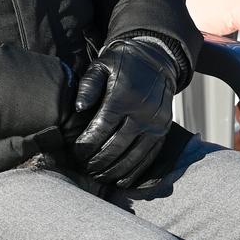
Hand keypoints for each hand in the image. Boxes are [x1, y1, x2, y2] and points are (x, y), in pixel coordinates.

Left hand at [69, 38, 181, 186]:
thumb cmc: (121, 63)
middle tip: (83, 169)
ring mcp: (155, 123)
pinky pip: (149, 157)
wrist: (155, 58)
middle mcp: (142, 112)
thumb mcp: (101, 65)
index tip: (75, 154)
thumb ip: (88, 86)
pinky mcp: (163, 130)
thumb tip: (79, 109)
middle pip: (116, 146)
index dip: (87, 145)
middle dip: (98, 161)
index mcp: (123, 96)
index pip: (101, 128)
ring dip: (114, 170)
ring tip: (97, 176)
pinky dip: (134, 172)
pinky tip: (120, 181)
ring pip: (133, 156)